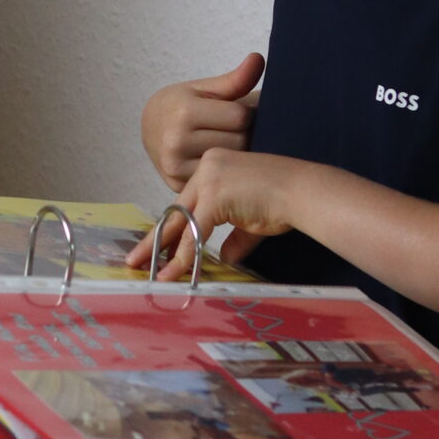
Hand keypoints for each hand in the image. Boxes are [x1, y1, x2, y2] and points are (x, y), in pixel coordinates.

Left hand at [127, 148, 302, 279]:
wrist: (304, 191)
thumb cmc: (284, 202)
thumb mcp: (250, 220)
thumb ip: (234, 237)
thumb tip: (226, 258)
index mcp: (214, 167)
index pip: (186, 202)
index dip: (171, 227)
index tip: (156, 246)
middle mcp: (207, 168)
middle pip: (174, 209)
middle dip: (154, 238)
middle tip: (135, 258)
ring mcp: (209, 179)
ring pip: (180, 221)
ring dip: (160, 249)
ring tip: (144, 268)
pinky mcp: (215, 195)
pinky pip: (194, 231)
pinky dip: (183, 254)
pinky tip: (173, 271)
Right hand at [140, 52, 264, 189]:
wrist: (149, 128)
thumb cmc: (182, 104)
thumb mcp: (204, 88)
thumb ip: (235, 79)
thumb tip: (258, 58)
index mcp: (184, 112)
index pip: (240, 117)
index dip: (246, 113)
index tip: (239, 112)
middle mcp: (176, 141)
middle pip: (238, 141)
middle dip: (242, 134)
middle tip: (233, 130)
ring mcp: (175, 167)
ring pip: (230, 162)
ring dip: (235, 154)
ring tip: (226, 142)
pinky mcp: (177, 185)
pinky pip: (216, 178)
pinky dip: (221, 170)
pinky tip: (217, 160)